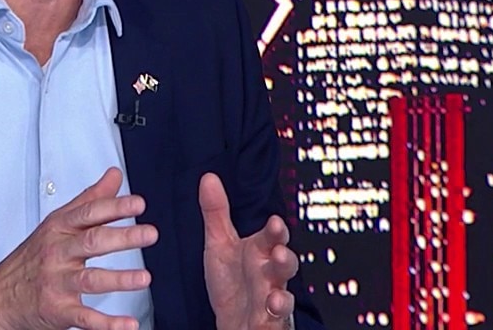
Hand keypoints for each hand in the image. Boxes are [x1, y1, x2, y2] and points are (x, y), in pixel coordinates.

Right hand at [0, 167, 157, 329]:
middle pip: (91, 242)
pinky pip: (85, 318)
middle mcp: (58, 254)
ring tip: (144, 278)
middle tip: (149, 233)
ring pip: (90, 279)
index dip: (114, 207)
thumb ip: (90, 199)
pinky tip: (127, 325)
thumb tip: (114, 176)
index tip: (138, 203)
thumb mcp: (57, 223)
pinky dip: (107, 325)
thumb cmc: (32, 258)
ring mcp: (57, 283)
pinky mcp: (58, 310)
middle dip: (122, 237)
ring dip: (119, 279)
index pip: (88, 213)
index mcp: (59, 229)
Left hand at [198, 173, 298, 329]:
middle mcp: (270, 275)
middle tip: (279, 252)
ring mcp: (272, 300)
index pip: (272, 238)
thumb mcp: (219, 244)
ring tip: (275, 296)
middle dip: (284, 259)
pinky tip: (269, 314)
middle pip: (284, 265)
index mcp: (260, 252)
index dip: (275, 231)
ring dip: (282, 297)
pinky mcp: (269, 322)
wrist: (232, 321)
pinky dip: (274, 319)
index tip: (275, 222)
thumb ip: (217, 213)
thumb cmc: (232, 281)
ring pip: (284, 297)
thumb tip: (208, 177)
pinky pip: (276, 322)